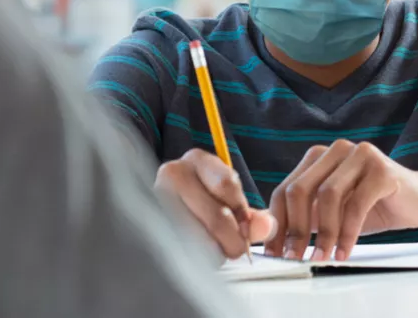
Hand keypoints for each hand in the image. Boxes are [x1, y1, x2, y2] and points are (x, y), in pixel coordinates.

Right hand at [155, 149, 275, 258]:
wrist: (168, 205)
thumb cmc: (203, 201)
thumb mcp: (229, 200)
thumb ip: (251, 216)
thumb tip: (267, 227)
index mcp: (197, 160)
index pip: (227, 185)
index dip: (242, 213)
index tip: (247, 229)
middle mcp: (173, 173)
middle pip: (216, 216)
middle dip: (233, 240)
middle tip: (237, 250)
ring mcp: (157, 198)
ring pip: (199, 237)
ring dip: (214, 251)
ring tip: (216, 251)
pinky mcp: (150, 223)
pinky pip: (182, 249)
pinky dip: (196, 257)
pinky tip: (198, 253)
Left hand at [265, 140, 417, 261]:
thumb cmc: (375, 206)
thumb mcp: (332, 213)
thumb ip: (305, 217)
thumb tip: (271, 237)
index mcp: (318, 157)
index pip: (285, 190)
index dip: (277, 223)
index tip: (275, 252)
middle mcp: (335, 150)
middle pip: (300, 190)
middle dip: (295, 229)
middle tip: (295, 258)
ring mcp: (359, 154)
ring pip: (327, 197)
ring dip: (323, 233)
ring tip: (323, 257)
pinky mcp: (381, 168)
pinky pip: (356, 205)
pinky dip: (347, 233)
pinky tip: (344, 251)